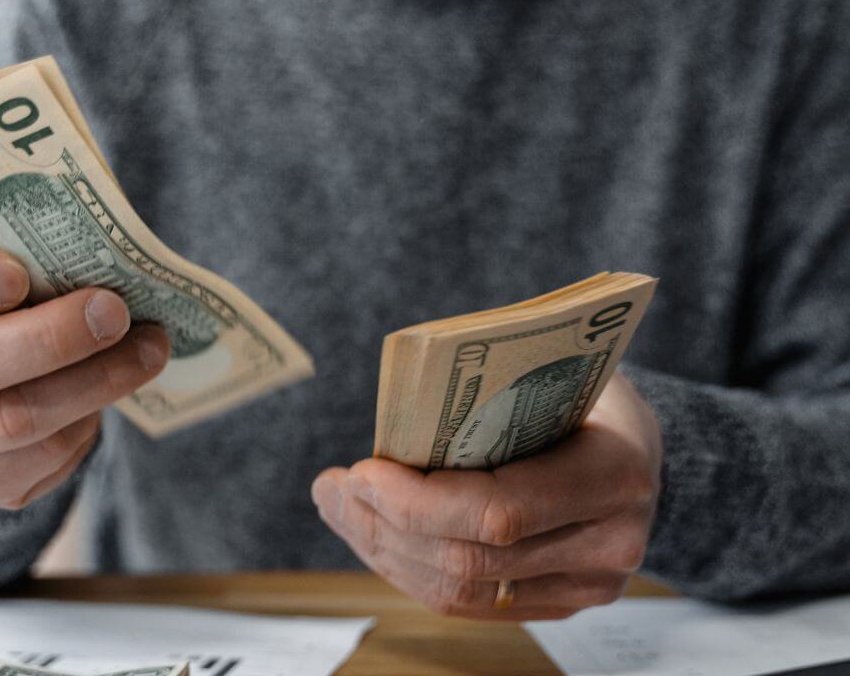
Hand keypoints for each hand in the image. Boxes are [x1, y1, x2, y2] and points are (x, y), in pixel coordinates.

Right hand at [0, 249, 169, 510]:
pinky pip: (25, 469)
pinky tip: (107, 398)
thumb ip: (10, 240)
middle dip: (47, 340)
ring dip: (89, 385)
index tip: (18, 273)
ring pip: (4, 424)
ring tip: (145, 350)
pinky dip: (79, 432)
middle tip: (113, 312)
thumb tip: (94, 243)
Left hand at [312, 373, 661, 620]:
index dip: (416, 501)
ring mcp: (588, 585)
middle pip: (470, 559)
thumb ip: (490, 393)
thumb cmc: (588, 395)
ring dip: (384, 551)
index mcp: (613, 474)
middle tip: (331, 487)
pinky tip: (375, 534)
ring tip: (339, 506)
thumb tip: (394, 411)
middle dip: (383, 525)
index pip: (498, 511)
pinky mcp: (561, 602)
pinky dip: (411, 570)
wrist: (645, 449)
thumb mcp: (554, 371)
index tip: (360, 470)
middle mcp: (608, 543)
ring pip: (461, 591)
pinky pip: (471, 603)